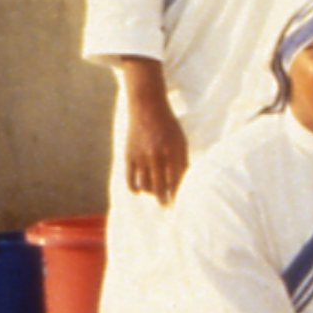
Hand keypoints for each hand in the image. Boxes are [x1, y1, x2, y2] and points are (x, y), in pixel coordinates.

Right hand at [118, 59, 187, 203]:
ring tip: (155, 195)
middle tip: (166, 205)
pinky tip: (139, 191)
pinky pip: (130, 178)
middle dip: (164, 199)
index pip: (176, 180)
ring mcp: (142, 155)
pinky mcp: (129, 154)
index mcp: (174, 151)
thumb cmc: (168, 124)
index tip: (179, 202)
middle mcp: (157, 155)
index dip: (177, 193)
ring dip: (150, 193)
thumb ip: (182, 159)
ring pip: (145, 185)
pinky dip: (134, 188)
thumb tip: (184, 181)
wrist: (147, 106)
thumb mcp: (180, 139)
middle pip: (160, 186)